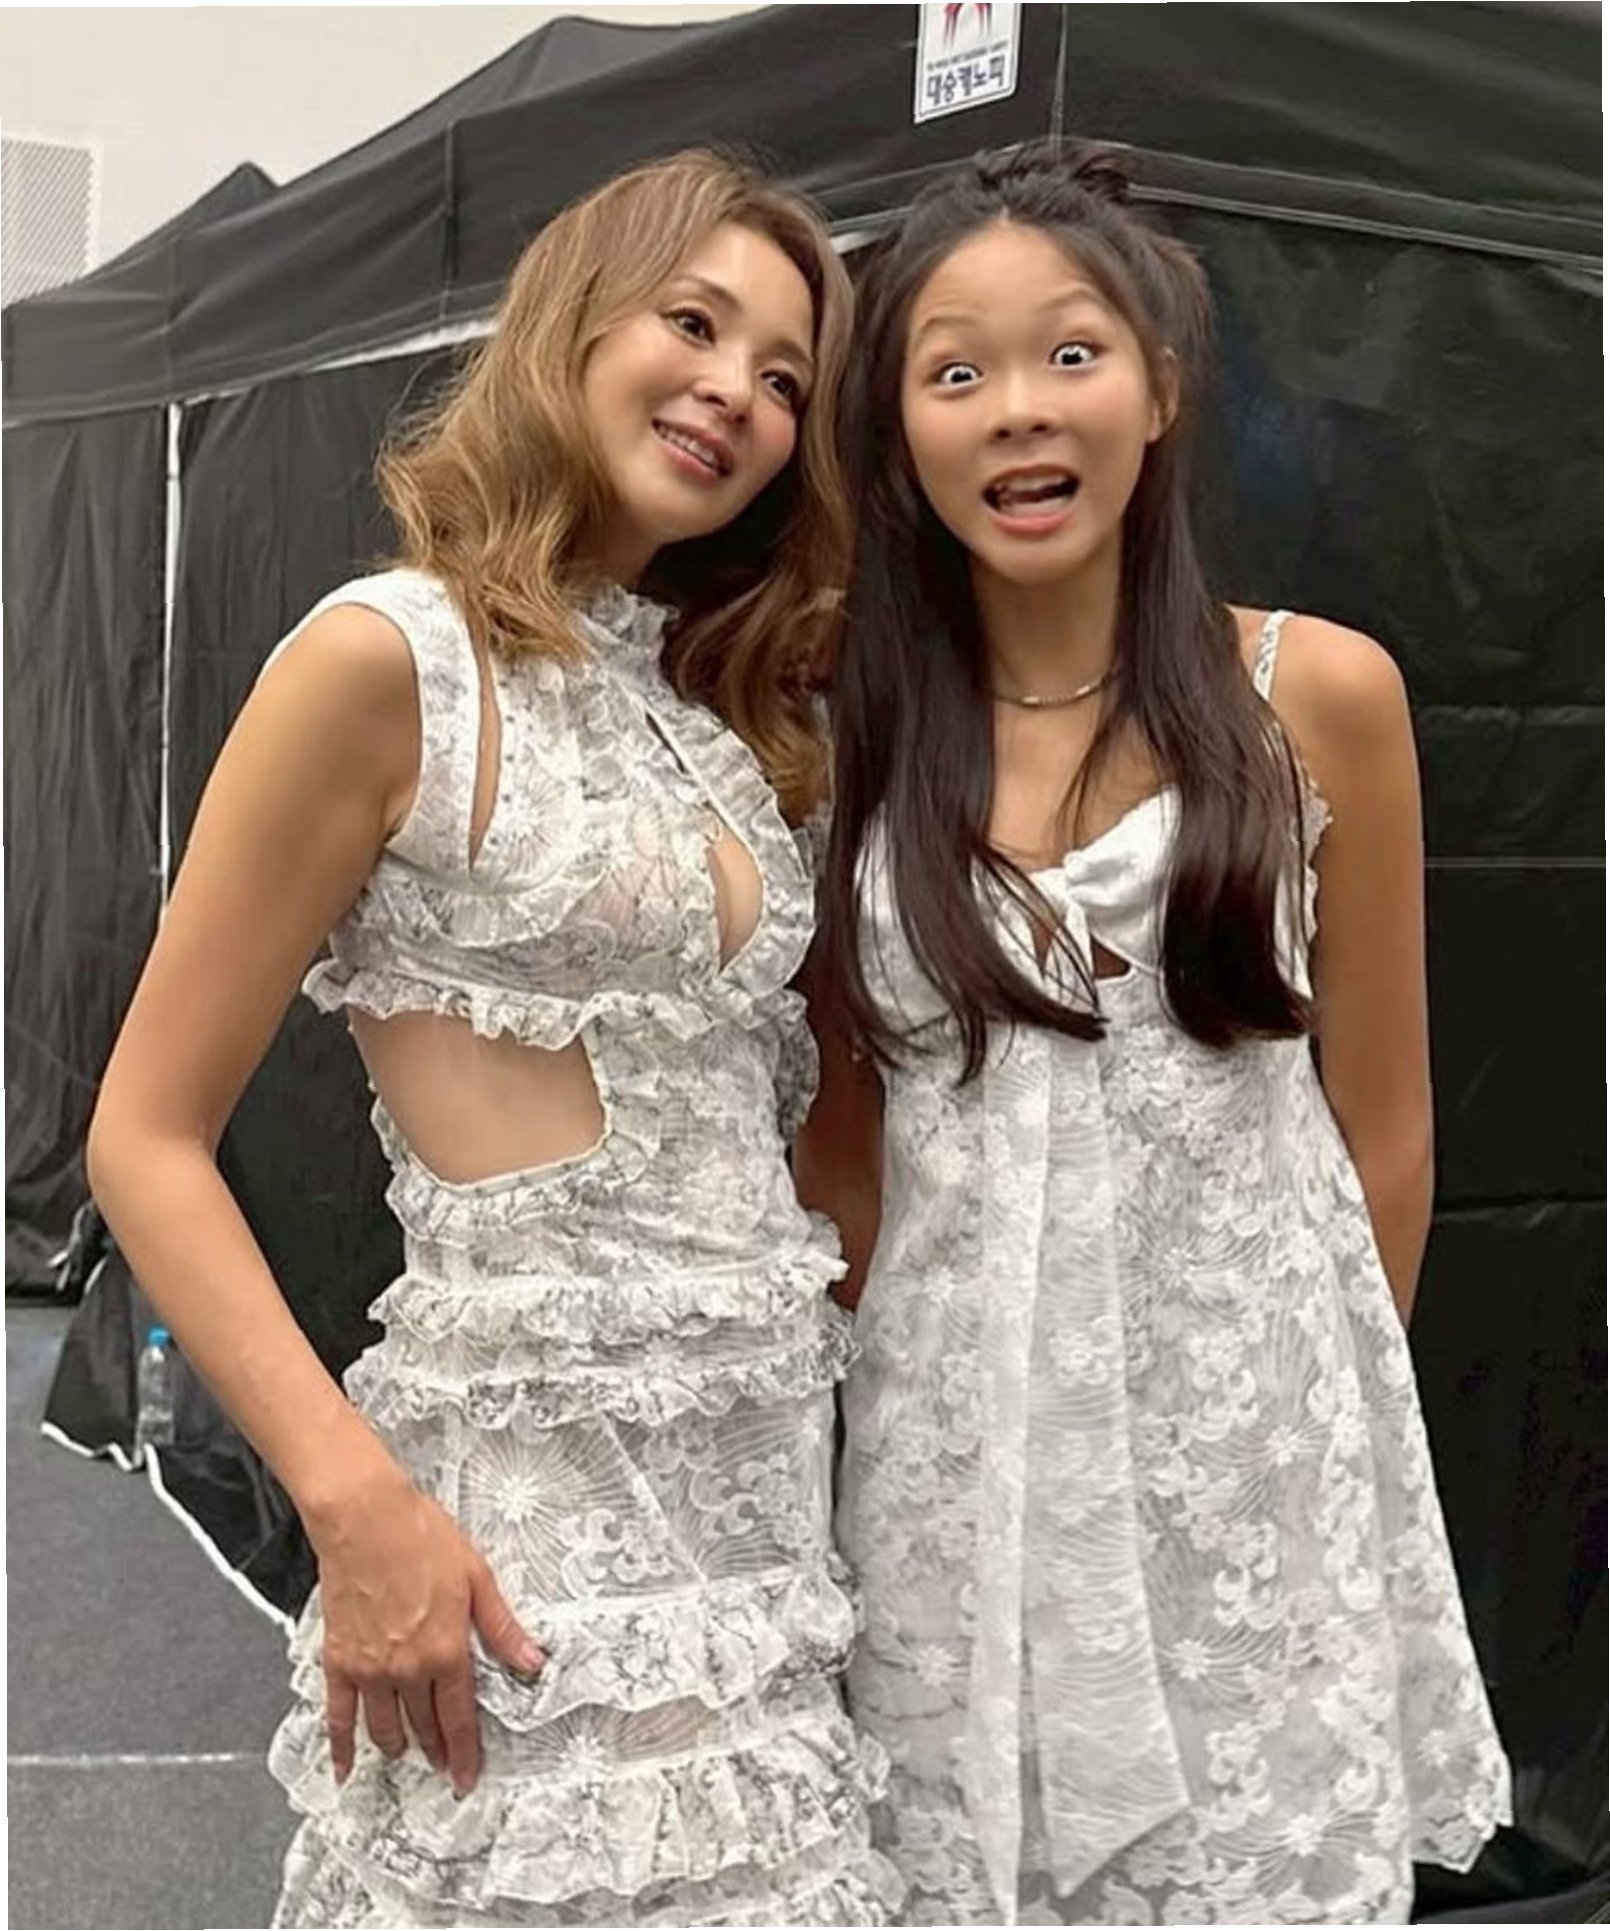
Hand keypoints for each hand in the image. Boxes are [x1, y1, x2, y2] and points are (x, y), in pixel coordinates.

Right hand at [308, 1468, 544, 1796]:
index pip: (459, 1717)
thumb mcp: (477, 1577)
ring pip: (386, 1727)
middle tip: (444, 1769)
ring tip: (408, 1756)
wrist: (365, 1520)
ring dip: (400, 1746)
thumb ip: (502, 1627)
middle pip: (425, 1725)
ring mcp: (370, 1669)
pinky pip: (338, 1714)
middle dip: (437, 1751)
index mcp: (446, 1651)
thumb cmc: (421, 1538)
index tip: (468, 1777)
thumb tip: (532, 1661)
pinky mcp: (339, 1661)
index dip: (466, 1752)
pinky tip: (343, 1768)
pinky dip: (341, 1745)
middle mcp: (408, 1669)